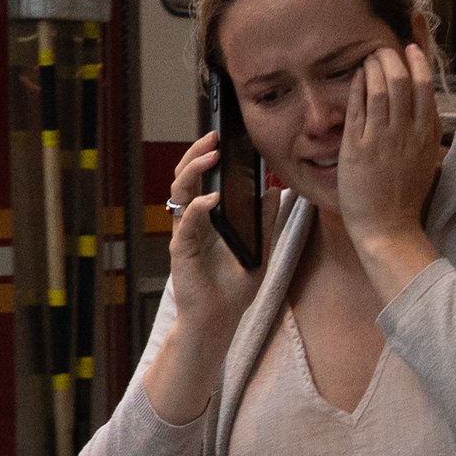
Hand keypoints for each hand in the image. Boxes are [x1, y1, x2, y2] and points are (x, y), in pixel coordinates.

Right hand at [164, 131, 286, 341]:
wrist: (220, 319)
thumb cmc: (234, 288)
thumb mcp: (260, 248)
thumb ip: (265, 220)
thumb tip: (276, 190)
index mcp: (207, 218)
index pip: (202, 178)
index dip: (208, 155)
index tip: (223, 137)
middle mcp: (192, 221)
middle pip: (185, 177)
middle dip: (197, 153)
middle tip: (213, 136)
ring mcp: (184, 234)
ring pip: (180, 193)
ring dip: (194, 171)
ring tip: (212, 157)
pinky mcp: (180, 251)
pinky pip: (186, 223)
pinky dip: (198, 208)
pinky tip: (213, 199)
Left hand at [336, 43, 443, 298]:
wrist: (388, 228)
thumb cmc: (404, 196)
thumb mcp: (425, 159)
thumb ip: (424, 132)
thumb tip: (424, 108)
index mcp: (427, 133)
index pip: (426, 85)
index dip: (419, 60)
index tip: (410, 47)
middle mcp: (408, 132)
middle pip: (404, 80)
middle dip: (393, 57)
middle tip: (383, 49)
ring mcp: (383, 138)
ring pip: (383, 88)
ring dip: (375, 66)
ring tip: (369, 56)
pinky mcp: (359, 147)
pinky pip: (359, 107)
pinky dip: (359, 86)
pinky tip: (356, 76)